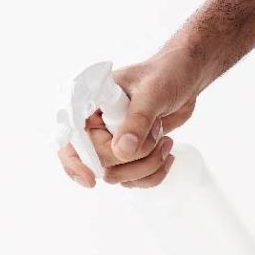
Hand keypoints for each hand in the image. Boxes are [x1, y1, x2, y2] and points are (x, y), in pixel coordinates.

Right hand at [58, 49, 199, 188]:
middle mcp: (97, 127)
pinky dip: (154, 174)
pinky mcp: (130, 155)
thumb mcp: (152, 92)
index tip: (90, 180)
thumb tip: (122, 151)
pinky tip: (167, 153)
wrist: (184, 77)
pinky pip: (134, 180)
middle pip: (98, 163)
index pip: (70, 138)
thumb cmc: (165, 74)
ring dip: (147, 166)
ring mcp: (113, 143)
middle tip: (156, 133)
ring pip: (117, 175)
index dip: (75, 161)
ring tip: (165, 141)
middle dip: (132, 157)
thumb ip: (137, 120)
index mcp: (92, 105)